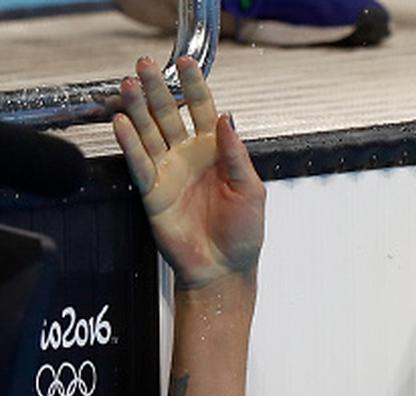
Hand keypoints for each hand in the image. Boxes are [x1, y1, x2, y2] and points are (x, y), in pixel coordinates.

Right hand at [113, 56, 264, 289]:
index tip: (185, 62)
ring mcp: (168, 172)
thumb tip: (226, 118)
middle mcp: (188, 156)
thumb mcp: (251, 190)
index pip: (202, 110)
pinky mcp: (152, 192)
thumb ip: (237, 155)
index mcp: (216, 152)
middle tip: (146, 65)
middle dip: (158, 89)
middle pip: (169, 114)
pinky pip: (138, 163)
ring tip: (128, 85)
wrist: (225, 269)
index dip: (193, 86)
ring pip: (149, 133)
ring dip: (137, 109)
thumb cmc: (243, 233)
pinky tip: (121, 123)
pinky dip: (129, 143)